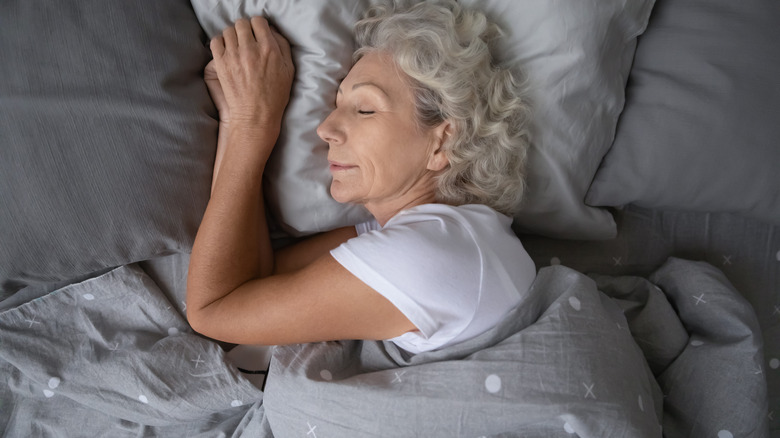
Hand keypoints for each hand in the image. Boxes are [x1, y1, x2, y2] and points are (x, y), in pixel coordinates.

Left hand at [209, 17, 293, 131]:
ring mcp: (233, 56)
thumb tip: (271, 30)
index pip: (258, 21)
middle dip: (244, 30)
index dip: (258, 26)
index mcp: (269, 49)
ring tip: (236, 47)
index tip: (257, 33)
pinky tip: (226, 52)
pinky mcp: (220, 64)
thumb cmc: (274, 95)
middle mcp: (250, 49)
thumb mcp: (289, 70)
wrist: (255, 116)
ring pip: (228, 31)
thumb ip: (282, 45)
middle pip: (241, 24)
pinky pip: (215, 41)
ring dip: (232, 36)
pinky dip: (220, 43)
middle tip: (246, 40)